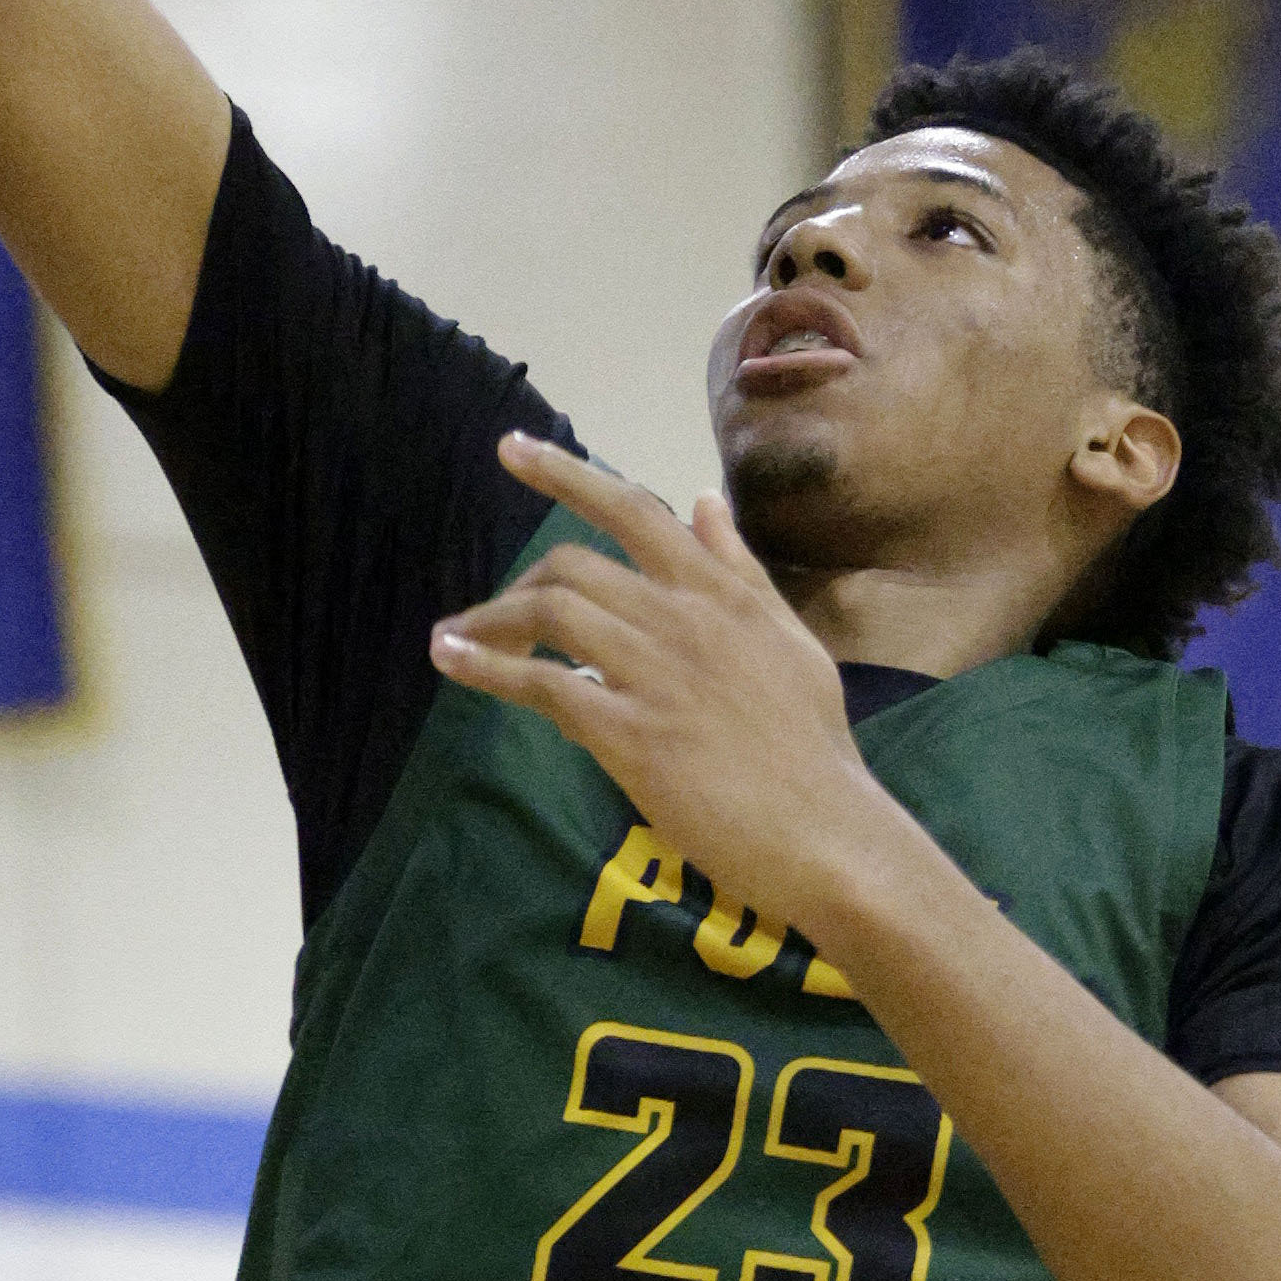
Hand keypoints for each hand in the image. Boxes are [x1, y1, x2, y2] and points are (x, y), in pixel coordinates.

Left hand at [431, 438, 898, 938]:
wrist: (826, 830)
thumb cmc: (812, 745)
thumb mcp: (788, 638)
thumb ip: (741, 570)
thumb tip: (704, 501)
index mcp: (723, 592)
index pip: (635, 510)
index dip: (566, 474)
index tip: (512, 449)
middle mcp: (685, 617)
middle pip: (574, 564)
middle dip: (517, 582)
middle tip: (488, 613)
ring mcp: (657, 673)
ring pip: (552, 613)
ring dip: (489, 622)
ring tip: (455, 638)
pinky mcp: (632, 733)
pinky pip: (545, 686)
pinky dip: (489, 670)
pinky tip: (455, 665)